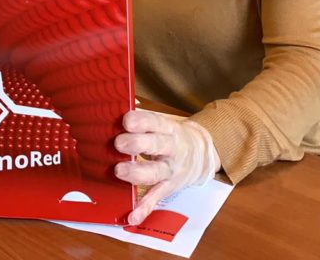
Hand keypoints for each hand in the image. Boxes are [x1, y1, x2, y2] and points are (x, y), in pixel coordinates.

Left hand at [113, 109, 220, 224]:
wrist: (201, 155)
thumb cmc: (171, 136)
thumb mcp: (162, 123)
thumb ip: (141, 117)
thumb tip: (117, 104)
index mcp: (168, 129)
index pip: (156, 122)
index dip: (142, 121)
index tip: (126, 120)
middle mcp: (172, 149)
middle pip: (157, 145)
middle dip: (137, 144)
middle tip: (119, 143)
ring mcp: (170, 170)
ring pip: (155, 173)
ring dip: (137, 173)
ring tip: (120, 171)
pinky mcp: (168, 188)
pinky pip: (155, 198)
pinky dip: (144, 208)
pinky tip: (132, 216)